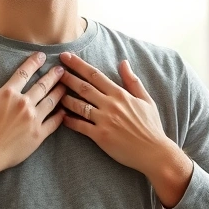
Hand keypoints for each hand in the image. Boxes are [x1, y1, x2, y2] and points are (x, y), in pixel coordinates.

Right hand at [0, 52, 66, 197]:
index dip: (34, 62)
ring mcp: (33, 119)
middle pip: (43, 85)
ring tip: (66, 86)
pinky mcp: (38, 134)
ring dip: (60, 91)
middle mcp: (23, 103)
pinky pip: (54, 122)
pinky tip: (65, 111)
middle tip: (62, 69)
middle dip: (53, 75)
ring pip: (51, 101)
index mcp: (8, 93)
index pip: (24, 72)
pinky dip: (61, 115)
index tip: (42, 56)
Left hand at [59, 52, 191, 207]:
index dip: (78, 65)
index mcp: (120, 94)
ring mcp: (105, 121)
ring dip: (65, 98)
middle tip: (53, 70)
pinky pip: (81, 126)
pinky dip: (69, 121)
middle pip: (84, 87)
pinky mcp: (101, 136)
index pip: (95, 75)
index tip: (66, 56)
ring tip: (53, 92)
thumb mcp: (146, 99)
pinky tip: (60, 116)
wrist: (154, 152)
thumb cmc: (151, 126)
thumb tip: (123, 62)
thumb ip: (132, 81)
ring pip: (79, 106)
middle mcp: (110, 105)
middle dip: (67, 77)